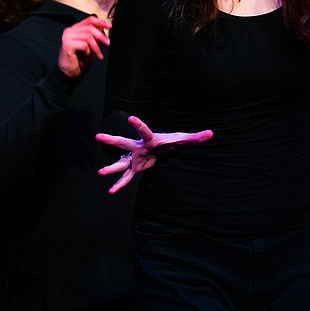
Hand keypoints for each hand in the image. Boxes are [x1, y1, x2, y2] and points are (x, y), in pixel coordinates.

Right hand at [58, 16, 110, 77]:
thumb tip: (103, 28)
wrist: (68, 71)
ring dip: (96, 47)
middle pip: (89, 28)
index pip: (89, 20)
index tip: (109, 26)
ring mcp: (67, 37)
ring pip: (88, 36)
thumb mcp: (89, 45)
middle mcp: (70, 31)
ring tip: (98, 54)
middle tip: (107, 43)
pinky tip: (86, 56)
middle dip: (101, 36)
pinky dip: (88, 51)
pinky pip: (83, 45)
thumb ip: (93, 36)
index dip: (100, 22)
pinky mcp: (67, 45)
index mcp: (75, 29)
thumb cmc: (78, 59)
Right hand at [96, 115, 213, 193]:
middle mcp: (138, 147)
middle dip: (112, 140)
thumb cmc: (170, 141)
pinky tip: (111, 192)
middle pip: (124, 143)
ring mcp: (134, 158)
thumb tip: (211, 134)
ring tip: (100, 173)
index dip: (138, 125)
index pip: (144, 131)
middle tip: (98, 137)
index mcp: (150, 139)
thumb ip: (196, 137)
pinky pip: (126, 177)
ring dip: (111, 168)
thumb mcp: (183, 139)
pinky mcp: (135, 167)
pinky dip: (119, 185)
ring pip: (121, 163)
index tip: (130, 118)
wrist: (160, 147)